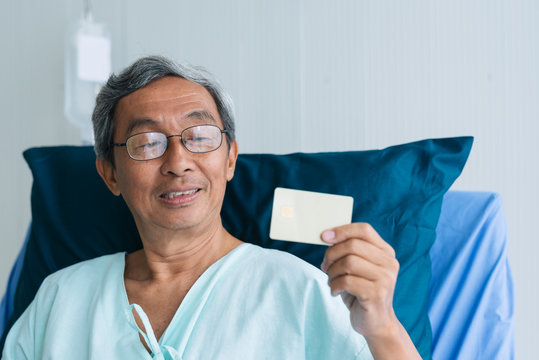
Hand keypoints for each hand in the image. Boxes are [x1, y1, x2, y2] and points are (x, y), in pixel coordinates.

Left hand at [320, 223, 399, 337]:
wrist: (376, 323)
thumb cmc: (362, 291)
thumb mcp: (357, 268)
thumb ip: (349, 251)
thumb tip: (327, 236)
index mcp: (386, 252)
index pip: (364, 230)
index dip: (342, 230)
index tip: (324, 236)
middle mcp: (389, 263)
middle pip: (353, 245)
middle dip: (332, 254)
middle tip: (325, 266)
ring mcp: (385, 279)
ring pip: (348, 262)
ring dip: (332, 272)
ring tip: (332, 280)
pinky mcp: (376, 294)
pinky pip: (347, 281)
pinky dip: (334, 285)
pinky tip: (335, 291)